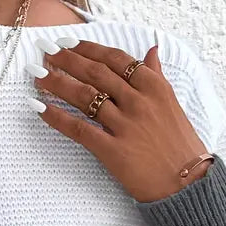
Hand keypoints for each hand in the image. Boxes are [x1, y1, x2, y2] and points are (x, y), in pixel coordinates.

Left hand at [28, 38, 212, 202]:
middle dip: (66, 59)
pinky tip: (38, 107)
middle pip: (95, 73)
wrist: (187, 183)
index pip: (115, 58)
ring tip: (37, 75)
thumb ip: (157, 75)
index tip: (67, 41)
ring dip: (57, 82)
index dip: (87, 47)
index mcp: (154, 86)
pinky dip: (56, 117)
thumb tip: (151, 50)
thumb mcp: (172, 104)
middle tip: (45, 50)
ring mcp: (125, 126)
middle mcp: (139, 102)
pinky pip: (79, 129)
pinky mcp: (113, 151)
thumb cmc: (180, 144)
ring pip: (84, 96)